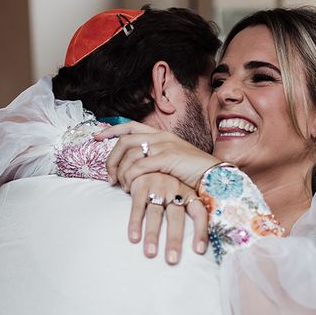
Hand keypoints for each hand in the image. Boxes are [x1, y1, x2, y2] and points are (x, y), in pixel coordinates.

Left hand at [95, 121, 219, 191]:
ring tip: (121, 186)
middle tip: (109, 176)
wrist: (217, 177)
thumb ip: (158, 161)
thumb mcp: (175, 163)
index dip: (112, 131)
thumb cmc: (197, 175)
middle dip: (112, 158)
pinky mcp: (167, 158)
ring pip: (129, 154)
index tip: (98, 138)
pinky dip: (130, 177)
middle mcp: (162, 137)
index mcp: (163, 135)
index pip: (131, 126)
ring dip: (120, 171)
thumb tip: (140, 170)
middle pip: (125, 140)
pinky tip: (131, 188)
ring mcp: (164, 146)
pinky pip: (139, 166)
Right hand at [128, 173, 207, 263]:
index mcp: (189, 192)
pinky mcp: (141, 186)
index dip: (201, 232)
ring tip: (150, 254)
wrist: (151, 156)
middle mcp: (175, 190)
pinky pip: (138, 207)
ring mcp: (157, 187)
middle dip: (174, 240)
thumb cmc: (172, 181)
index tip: (200, 251)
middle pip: (176, 219)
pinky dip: (135, 223)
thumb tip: (202, 238)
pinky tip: (133, 239)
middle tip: (172, 260)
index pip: (200, 213)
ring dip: (153, 235)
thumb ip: (193, 207)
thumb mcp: (186, 188)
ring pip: (156, 215)